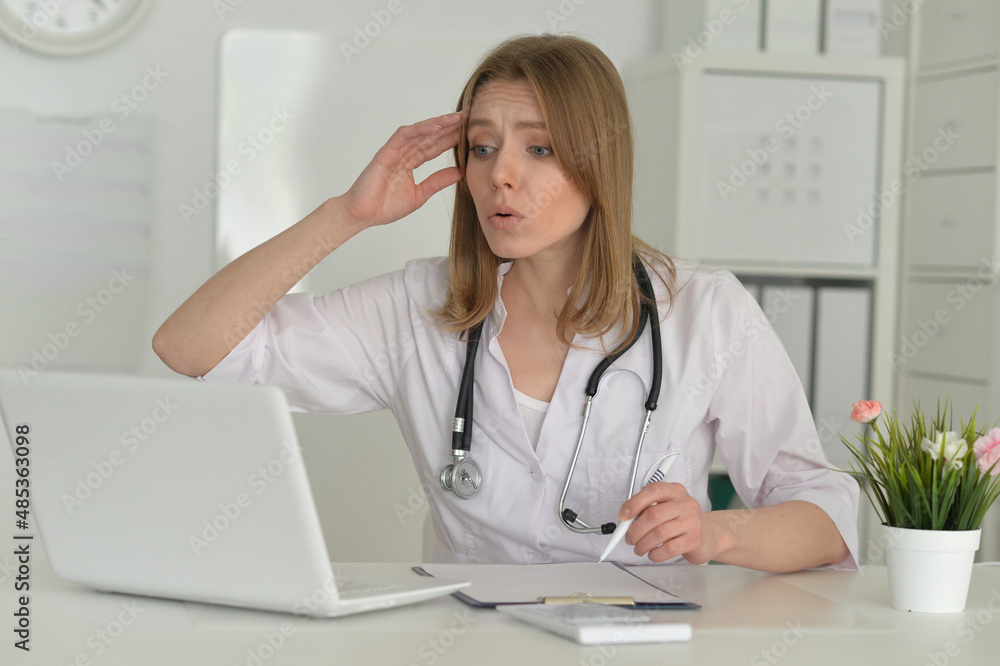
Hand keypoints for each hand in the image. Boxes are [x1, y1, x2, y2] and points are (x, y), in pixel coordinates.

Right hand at [340, 111, 464, 228]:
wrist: (362, 215)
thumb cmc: (384, 206)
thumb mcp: (420, 194)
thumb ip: (438, 181)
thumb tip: (459, 172)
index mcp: (410, 163)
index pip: (434, 146)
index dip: (451, 138)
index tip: (469, 132)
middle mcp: (403, 153)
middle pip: (429, 136)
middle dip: (448, 126)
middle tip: (468, 116)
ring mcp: (394, 151)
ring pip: (419, 132)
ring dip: (438, 123)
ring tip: (456, 118)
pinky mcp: (386, 152)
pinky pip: (403, 136)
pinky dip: (419, 130)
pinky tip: (435, 127)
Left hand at [618, 482, 718, 564]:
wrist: (710, 535)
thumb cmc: (682, 521)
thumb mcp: (667, 508)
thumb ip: (647, 510)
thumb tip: (626, 520)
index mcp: (675, 491)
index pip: (653, 491)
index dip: (634, 503)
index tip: (623, 516)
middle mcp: (685, 503)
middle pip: (653, 515)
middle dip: (635, 530)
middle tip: (629, 538)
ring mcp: (692, 521)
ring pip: (659, 533)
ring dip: (643, 544)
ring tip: (639, 548)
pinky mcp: (694, 539)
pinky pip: (668, 549)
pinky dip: (655, 554)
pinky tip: (652, 554)